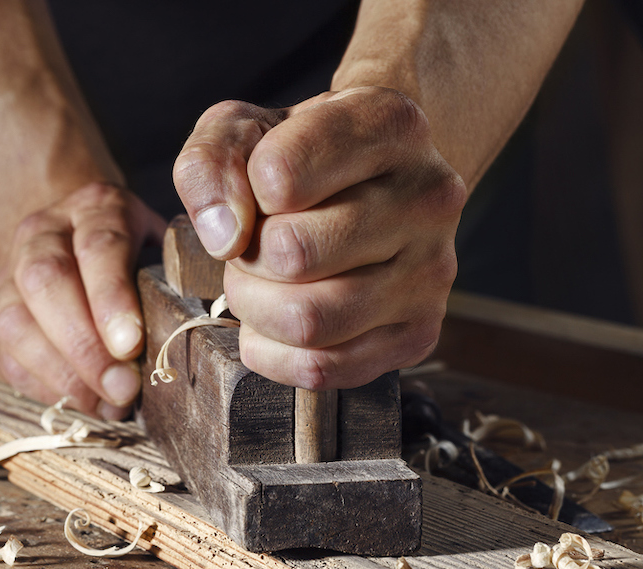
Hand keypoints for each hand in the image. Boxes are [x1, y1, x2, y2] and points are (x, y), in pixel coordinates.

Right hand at [0, 182, 165, 418]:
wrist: (74, 240)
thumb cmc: (135, 256)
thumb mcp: (163, 248)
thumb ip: (175, 279)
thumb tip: (190, 331)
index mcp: (94, 209)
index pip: (98, 246)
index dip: (112, 297)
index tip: (131, 344)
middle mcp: (42, 234)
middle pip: (46, 282)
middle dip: (84, 344)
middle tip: (122, 387)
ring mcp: (10, 274)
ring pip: (15, 323)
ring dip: (62, 373)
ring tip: (106, 402)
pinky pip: (6, 355)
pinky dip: (44, 386)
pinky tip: (83, 400)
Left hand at [173, 87, 466, 388]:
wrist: (367, 182)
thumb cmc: (297, 155)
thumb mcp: (241, 130)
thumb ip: (210, 164)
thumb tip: (225, 237)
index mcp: (391, 125)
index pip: (277, 176)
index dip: (244, 191)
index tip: (259, 190)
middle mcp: (429, 196)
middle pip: (292, 255)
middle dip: (247, 257)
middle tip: (254, 246)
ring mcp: (432, 270)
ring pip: (307, 320)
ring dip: (256, 307)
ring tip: (263, 282)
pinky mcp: (418, 333)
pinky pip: (321, 369)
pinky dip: (274, 352)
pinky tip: (275, 320)